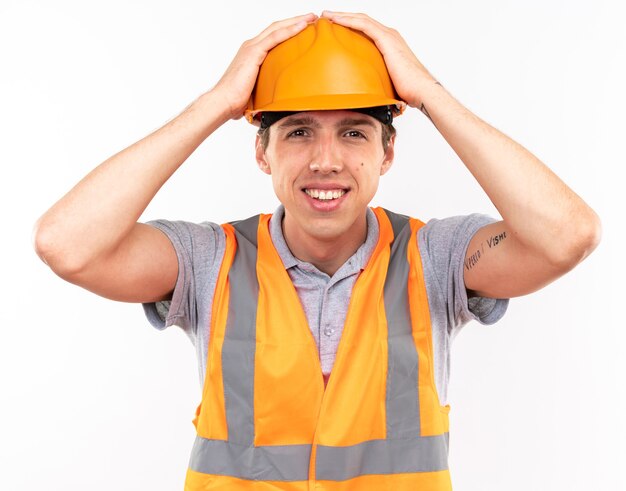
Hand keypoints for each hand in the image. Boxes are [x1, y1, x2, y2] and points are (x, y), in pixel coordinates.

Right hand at [211, 13, 317, 119]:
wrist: (223, 102)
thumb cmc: (237, 101)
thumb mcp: (258, 91)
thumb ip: (269, 87)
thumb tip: (283, 99)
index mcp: (252, 54)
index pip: (273, 36)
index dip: (289, 29)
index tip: (305, 28)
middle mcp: (251, 46)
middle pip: (277, 27)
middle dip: (295, 20)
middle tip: (312, 18)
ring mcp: (252, 47)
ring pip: (277, 28)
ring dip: (296, 21)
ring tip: (312, 18)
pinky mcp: (253, 53)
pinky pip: (275, 37)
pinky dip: (289, 30)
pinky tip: (302, 26)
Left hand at [320, 11, 437, 107]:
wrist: (422, 90)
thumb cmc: (408, 92)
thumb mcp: (386, 84)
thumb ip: (375, 82)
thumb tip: (363, 95)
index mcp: (390, 45)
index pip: (366, 30)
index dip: (350, 26)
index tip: (334, 27)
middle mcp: (390, 36)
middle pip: (362, 21)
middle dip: (343, 17)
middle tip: (327, 17)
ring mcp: (389, 36)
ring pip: (361, 19)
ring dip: (342, 16)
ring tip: (326, 15)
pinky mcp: (386, 39)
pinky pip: (363, 25)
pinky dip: (348, 20)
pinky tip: (336, 20)